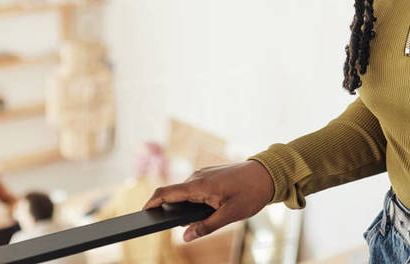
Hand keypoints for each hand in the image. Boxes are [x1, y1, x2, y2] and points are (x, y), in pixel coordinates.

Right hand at [141, 160, 274, 242]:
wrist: (267, 173)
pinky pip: (195, 189)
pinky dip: (195, 201)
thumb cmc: (250, 193)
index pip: (166, 192)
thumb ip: (205, 227)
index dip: (151, 202)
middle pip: (174, 194)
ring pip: (186, 193)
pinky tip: (210, 209)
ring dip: (187, 207)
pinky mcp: (209, 175)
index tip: (141, 213)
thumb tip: (185, 237)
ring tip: (206, 217)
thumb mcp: (229, 215)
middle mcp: (197, 177)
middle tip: (179, 227)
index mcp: (198, 185)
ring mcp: (203, 174)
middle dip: (172, 211)